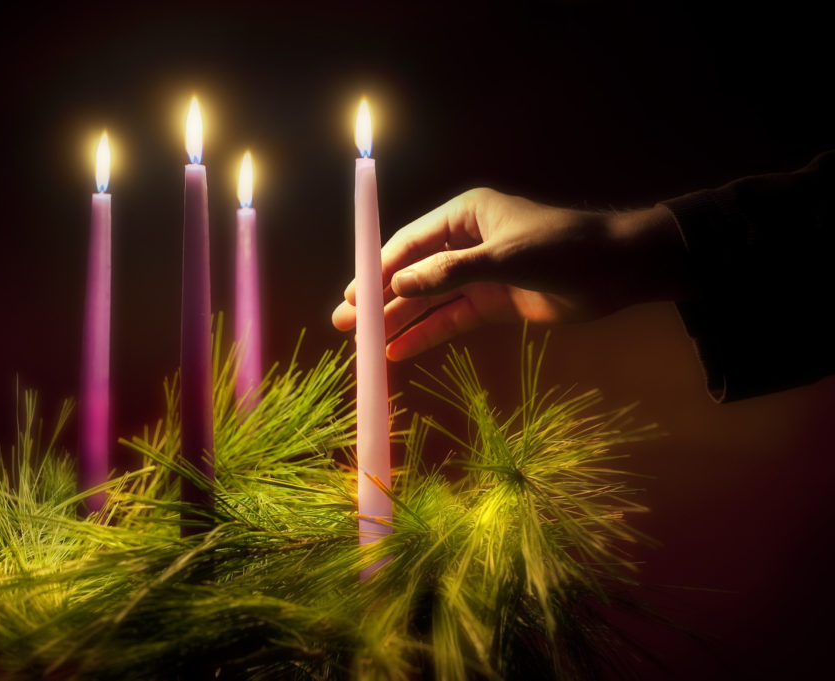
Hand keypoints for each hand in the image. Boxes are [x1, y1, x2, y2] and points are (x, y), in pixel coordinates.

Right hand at [332, 188, 688, 360]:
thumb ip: (449, 272)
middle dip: (379, 299)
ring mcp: (478, 275)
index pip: (409, 243)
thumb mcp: (503, 258)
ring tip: (363, 345)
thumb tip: (398, 284)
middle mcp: (465, 243)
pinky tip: (398, 352)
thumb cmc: (563, 248)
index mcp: (464, 216)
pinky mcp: (493, 303)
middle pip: (412, 274)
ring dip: (398, 321)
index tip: (351, 295)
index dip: (377, 269)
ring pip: (428, 300)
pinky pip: (451, 319)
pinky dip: (426, 334)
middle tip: (345, 324)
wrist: (619, 269)